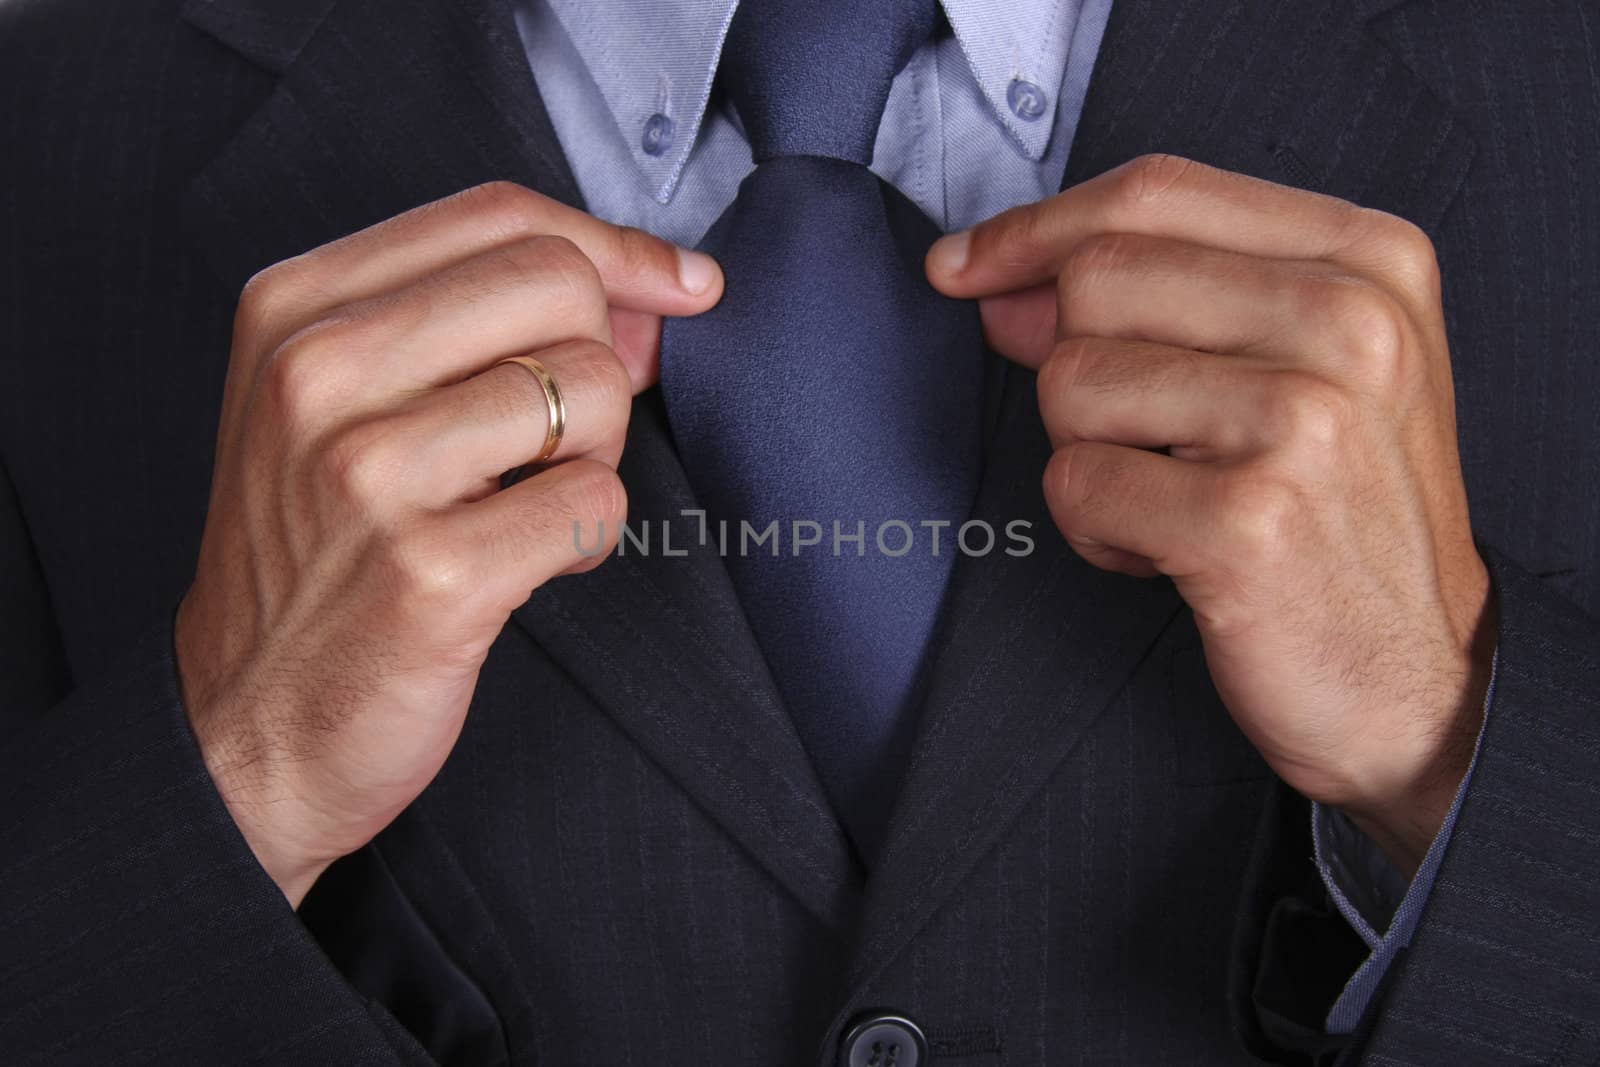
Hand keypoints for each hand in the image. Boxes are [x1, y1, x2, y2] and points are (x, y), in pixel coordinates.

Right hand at [175, 182, 722, 905]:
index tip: (682, 287)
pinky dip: (590, 536)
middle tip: (557, 439)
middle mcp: (319, 375)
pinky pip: (596, 502)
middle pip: (561, 288)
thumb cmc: (317, 555)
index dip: (614, 247)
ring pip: (591, 391)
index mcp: (295, 310)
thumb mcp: (352, 405)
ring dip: (596, 456)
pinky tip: (532, 562)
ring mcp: (369, 475)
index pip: (498, 216)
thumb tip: (657, 297)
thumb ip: (487, 326)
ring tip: (528, 505)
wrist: (249, 726)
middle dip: (600, 361)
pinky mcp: (433, 574)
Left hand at [928, 155, 1494, 875]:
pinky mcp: (1249, 519)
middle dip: (1076, 366)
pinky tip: (1170, 555)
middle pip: (1098, 279)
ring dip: (1090, 457)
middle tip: (1147, 440)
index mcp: (1369, 259)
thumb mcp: (1288, 371)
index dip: (1035, 227)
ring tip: (1177, 501)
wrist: (1418, 683)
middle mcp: (1351, 321)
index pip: (1155, 193)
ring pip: (1071, 383)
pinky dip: (1097, 531)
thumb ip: (1156, 300)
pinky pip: (1077, 483)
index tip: (960, 268)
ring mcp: (1305, 419)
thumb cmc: (1339, 516)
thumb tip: (993, 282)